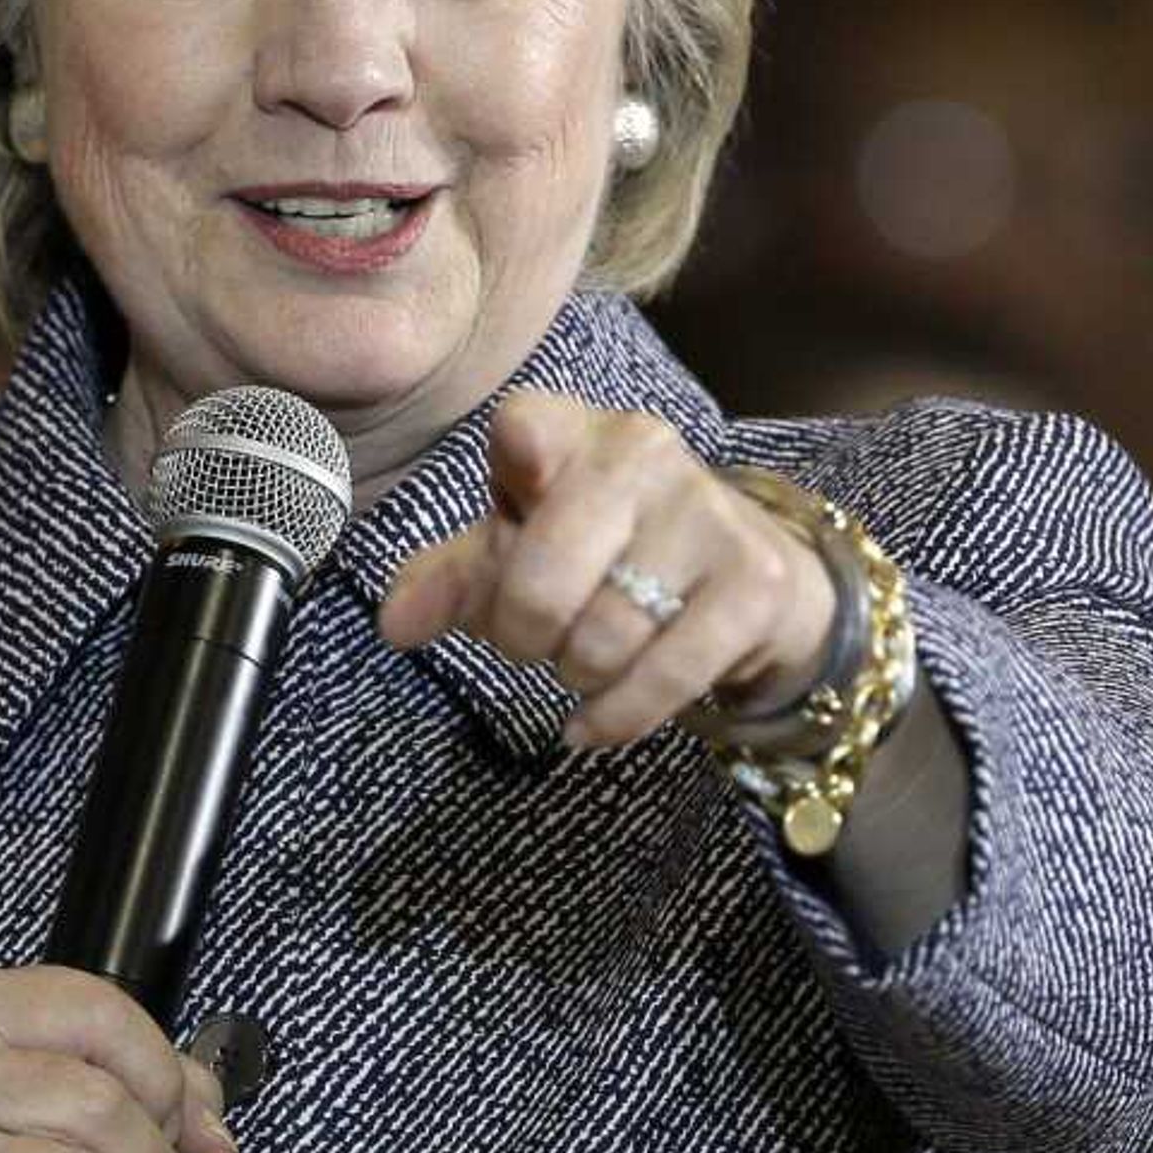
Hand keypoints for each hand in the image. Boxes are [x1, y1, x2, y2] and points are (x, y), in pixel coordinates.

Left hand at [376, 390, 833, 747]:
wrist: (751, 579)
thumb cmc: (610, 552)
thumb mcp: (521, 551)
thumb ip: (454, 579)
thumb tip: (396, 625)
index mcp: (572, 431)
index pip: (525, 429)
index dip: (513, 469)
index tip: (515, 503)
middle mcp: (645, 454)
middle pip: (545, 576)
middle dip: (522, 634)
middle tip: (533, 642)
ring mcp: (707, 516)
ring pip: (602, 638)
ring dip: (576, 675)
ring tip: (584, 660)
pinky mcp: (756, 583)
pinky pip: (664, 677)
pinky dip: (615, 717)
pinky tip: (595, 722)